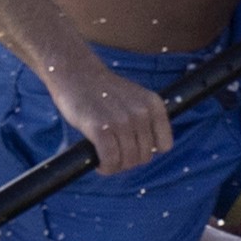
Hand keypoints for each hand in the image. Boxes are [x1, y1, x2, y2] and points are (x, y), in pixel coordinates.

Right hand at [41, 51, 173, 173]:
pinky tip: (98, 163)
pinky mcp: (101, 129)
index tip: (132, 147)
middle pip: (144, 157)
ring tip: (104, 158)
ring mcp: (122, 121)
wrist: (75, 73)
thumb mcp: (135, 98)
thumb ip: (145, 119)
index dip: (147, 150)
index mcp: (154, 104)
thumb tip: (147, 152)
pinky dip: (105, 167)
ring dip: (115, 165)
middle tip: (113, 153)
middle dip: (128, 160)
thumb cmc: (102, 90)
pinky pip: (111, 160)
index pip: (165, 145)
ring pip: (128, 162)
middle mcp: (141, 113)